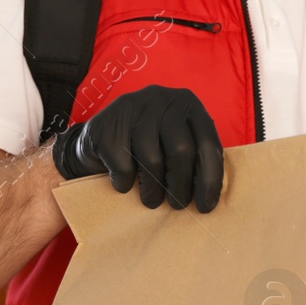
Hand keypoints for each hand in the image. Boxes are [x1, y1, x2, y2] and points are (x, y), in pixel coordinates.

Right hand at [51, 86, 223, 211]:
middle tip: (177, 205)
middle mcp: (162, 98)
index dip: (210, 179)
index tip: (206, 206)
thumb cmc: (144, 148)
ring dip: (153, 189)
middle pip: (181, 151)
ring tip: (151, 201)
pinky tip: (124, 185)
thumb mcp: (174, 143)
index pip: (208, 144)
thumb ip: (194, 158)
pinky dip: (125, 183)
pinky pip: (122, 165)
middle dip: (181, 185)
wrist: (95, 141)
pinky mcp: (107, 124)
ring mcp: (132, 107)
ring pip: (152, 159)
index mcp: (188, 104)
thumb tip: (210, 197)